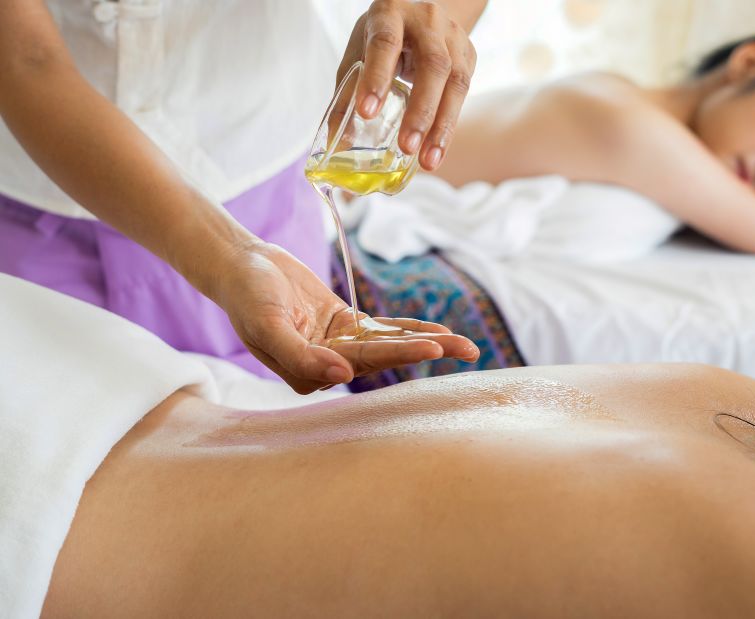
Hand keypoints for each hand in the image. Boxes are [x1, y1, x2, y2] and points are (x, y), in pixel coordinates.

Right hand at [214, 242, 479, 393]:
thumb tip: (341, 377)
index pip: (362, 364)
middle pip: (385, 358)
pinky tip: (438, 331)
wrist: (241, 265)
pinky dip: (409, 328)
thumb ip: (300, 355)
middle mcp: (328, 364)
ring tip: (466, 345)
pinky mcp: (344, 324)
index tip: (433, 348)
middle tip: (469, 350)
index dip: (399, 355)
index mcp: (309, 372)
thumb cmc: (247, 296)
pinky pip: (382, 328)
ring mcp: (339, 344)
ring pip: (389, 344)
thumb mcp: (267, 325)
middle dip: (427, 352)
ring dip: (426, 342)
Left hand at [337, 0, 477, 171]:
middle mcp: (427, 22)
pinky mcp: (469, 57)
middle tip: (407, 147)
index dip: (377, 77)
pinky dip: (448, 127)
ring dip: (441, 126)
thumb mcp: (360, 54)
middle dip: (420, 110)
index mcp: (390, 14)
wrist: (422, 17)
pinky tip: (437, 151)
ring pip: (456, 83)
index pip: (385, 43)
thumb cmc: (383, 39)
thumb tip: (337, 141)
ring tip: (427, 161)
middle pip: (432, 65)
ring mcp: (453, 38)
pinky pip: (463, 95)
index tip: (367, 113)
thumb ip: (347, 93)